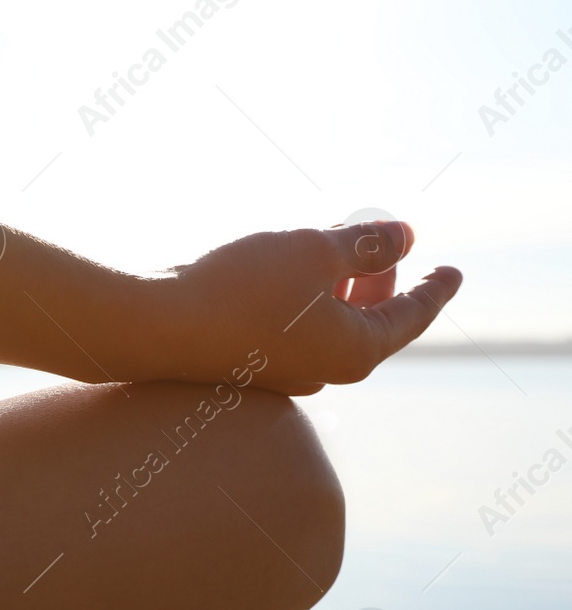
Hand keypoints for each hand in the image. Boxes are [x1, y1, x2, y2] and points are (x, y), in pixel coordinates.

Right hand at [150, 220, 462, 394]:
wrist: (156, 327)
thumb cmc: (240, 289)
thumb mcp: (314, 251)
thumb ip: (366, 244)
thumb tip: (404, 237)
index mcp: (355, 350)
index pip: (412, 316)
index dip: (435, 288)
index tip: (453, 271)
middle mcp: (324, 370)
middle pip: (371, 322)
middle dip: (380, 280)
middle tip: (382, 244)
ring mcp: (284, 373)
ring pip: (330, 325)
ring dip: (339, 286)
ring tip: (329, 247)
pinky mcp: (249, 366)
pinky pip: (295, 331)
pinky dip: (306, 300)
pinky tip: (286, 272)